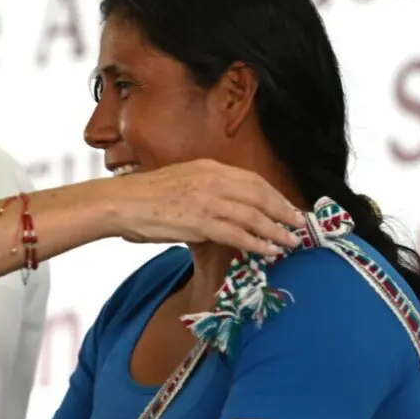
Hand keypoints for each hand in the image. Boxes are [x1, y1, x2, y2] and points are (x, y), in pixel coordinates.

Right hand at [115, 160, 304, 256]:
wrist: (121, 202)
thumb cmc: (143, 196)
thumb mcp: (179, 181)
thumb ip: (203, 189)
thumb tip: (220, 207)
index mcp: (208, 168)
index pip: (252, 180)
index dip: (274, 195)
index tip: (286, 207)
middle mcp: (213, 180)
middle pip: (260, 195)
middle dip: (283, 211)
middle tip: (298, 224)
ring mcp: (208, 200)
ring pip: (254, 215)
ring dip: (276, 230)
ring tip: (290, 241)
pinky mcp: (201, 221)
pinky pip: (238, 233)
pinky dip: (258, 242)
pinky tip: (269, 250)